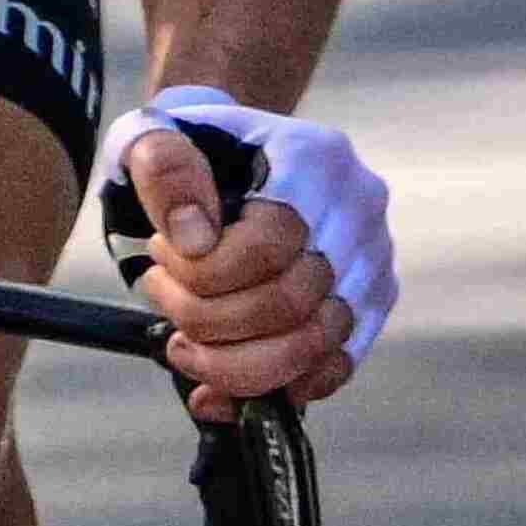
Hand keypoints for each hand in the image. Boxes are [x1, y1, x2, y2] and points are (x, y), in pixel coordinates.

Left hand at [98, 87, 387, 418]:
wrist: (235, 155)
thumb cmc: (192, 152)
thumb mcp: (153, 138)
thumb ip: (165, 170)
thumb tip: (196, 240)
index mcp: (314, 157)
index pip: (270, 244)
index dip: (204, 274)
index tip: (162, 258)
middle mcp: (359, 206)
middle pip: (291, 303)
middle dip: (209, 321)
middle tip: (164, 296)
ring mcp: (373, 257)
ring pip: (314, 345)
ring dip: (234, 363)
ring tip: (186, 342)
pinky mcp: (373, 300)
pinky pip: (335, 365)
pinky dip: (276, 387)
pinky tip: (222, 386)